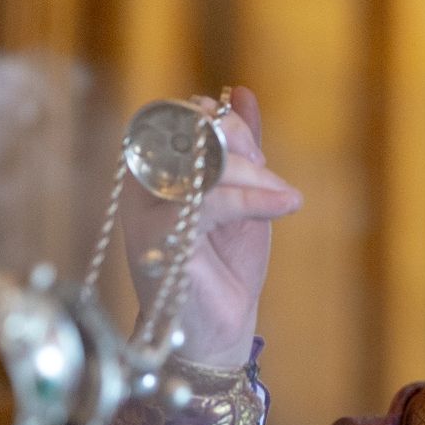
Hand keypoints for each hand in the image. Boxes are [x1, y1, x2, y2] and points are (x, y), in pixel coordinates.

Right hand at [120, 85, 302, 369]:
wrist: (218, 332)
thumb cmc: (222, 264)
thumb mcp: (239, 194)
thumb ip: (238, 146)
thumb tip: (240, 92)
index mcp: (152, 167)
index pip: (182, 115)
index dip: (225, 125)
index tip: (258, 156)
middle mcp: (140, 183)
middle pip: (189, 131)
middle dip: (240, 146)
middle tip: (273, 178)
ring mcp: (146, 211)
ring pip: (201, 163)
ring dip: (254, 175)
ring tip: (285, 198)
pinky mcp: (161, 240)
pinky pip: (209, 200)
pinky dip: (253, 198)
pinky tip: (284, 206)